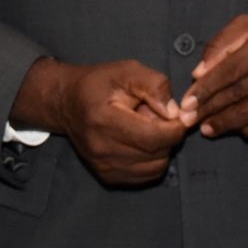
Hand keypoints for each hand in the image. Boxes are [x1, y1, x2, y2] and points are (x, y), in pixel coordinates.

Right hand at [11, 58, 185, 185]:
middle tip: (157, 117)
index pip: (153, 137)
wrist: (67, 103)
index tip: (179, 115)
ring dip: (161, 149)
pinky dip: (152, 161)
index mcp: (104, 120)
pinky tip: (141, 142)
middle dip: (168, 136)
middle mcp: (101, 149)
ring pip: (156, 168)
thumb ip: (155, 86)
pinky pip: (146, 176)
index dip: (175, 128)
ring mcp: (103, 166)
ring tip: (147, 129)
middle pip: (157, 154)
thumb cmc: (100, 84)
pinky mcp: (107, 176)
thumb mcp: (128, 71)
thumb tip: (175, 113)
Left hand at [180, 14, 247, 139]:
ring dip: (224, 124)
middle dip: (209, 109)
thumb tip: (199, 73)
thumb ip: (223, 44)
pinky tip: (234, 129)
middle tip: (189, 119)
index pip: (231, 70)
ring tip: (206, 128)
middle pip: (238, 94)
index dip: (206, 88)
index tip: (187, 101)